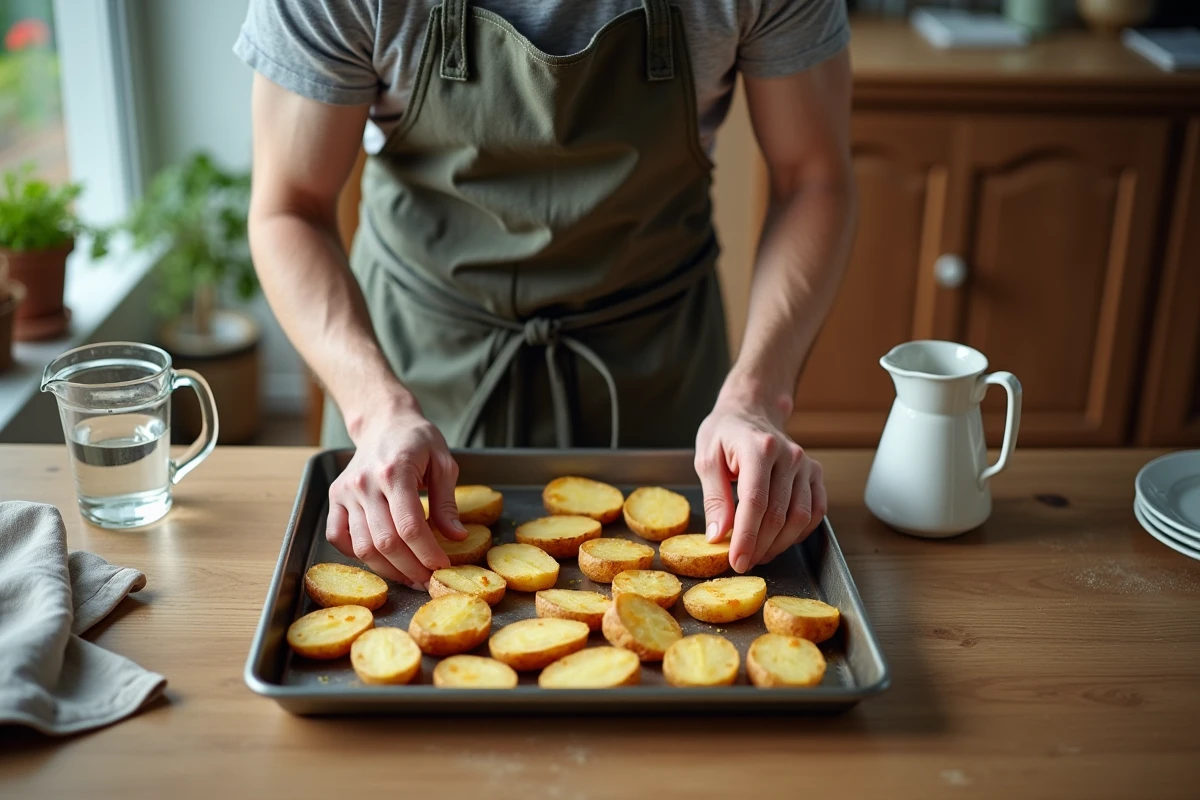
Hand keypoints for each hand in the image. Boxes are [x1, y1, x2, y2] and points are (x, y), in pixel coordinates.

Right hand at [325, 401, 463, 589]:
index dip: (428, 553)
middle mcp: (365, 483)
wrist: (384, 421)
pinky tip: (379, 558)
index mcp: (395, 471)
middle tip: (428, 580)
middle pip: (385, 542)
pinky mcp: (335, 498)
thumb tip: (456, 537)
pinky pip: (338, 537)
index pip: (410, 526)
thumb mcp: (443, 462)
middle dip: (410, 568)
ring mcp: (345, 492)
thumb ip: (447, 502)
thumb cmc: (417, 440)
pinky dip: (356, 554)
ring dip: (387, 569)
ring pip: (362, 546)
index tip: (443, 568)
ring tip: (409, 577)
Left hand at [694, 399, 826, 572]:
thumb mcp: (706, 460)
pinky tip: (779, 541)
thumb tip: (718, 536)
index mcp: (759, 448)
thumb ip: (714, 498)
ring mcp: (806, 464)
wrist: (750, 412)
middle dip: (760, 546)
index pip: (755, 502)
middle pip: (778, 514)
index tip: (736, 560)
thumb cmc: (725, 434)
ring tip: (758, 555)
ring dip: (779, 544)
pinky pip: (815, 512)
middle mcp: (789, 455)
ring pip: (800, 517)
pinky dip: (798, 533)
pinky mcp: (815, 473)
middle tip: (743, 563)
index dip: (746, 537)